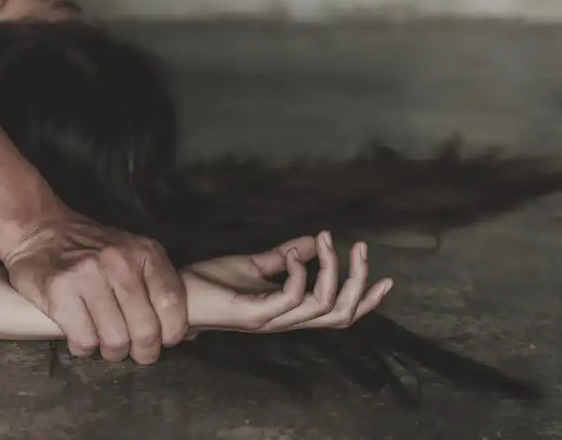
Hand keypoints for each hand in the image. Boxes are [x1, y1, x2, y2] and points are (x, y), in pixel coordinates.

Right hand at [3, 215, 187, 364]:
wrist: (41, 231)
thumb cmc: (96, 250)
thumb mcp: (135, 255)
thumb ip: (160, 287)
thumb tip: (190, 332)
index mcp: (145, 252)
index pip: (171, 302)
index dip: (172, 331)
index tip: (165, 341)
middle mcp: (119, 262)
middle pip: (145, 328)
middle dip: (144, 351)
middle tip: (138, 353)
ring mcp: (88, 276)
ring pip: (115, 339)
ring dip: (114, 352)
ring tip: (109, 346)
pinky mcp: (59, 291)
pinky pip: (85, 340)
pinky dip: (86, 348)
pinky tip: (84, 338)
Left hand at [184, 231, 392, 332]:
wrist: (176, 295)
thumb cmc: (212, 283)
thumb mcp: (255, 263)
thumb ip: (285, 256)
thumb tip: (313, 241)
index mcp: (291, 311)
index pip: (338, 313)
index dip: (365, 301)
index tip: (385, 278)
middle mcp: (287, 320)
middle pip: (340, 314)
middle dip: (358, 282)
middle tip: (360, 248)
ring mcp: (272, 319)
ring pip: (322, 305)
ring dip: (331, 270)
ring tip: (327, 241)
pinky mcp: (255, 314)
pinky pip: (291, 298)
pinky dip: (299, 273)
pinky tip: (293, 252)